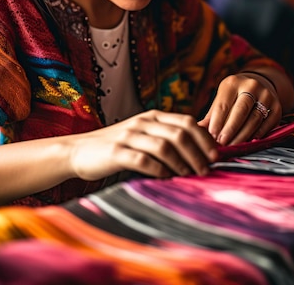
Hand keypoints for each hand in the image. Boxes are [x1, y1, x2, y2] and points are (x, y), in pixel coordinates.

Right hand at [67, 110, 217, 180]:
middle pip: (179, 134)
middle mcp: (142, 123)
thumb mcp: (143, 134)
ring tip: (189, 176)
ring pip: (164, 147)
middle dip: (197, 153)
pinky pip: (143, 160)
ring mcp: (129, 136)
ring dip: (182, 163)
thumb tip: (201, 147)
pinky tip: (165, 177)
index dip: (204, 138)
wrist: (78, 151)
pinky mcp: (116, 152)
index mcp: (152, 117)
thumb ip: (167, 136)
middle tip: (205, 170)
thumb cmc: (117, 147)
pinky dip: (159, 170)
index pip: (186, 121)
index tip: (215, 155)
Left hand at [198, 72, 280, 144]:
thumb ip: (211, 117)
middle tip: (222, 143)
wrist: (258, 86)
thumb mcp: (221, 101)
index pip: (223, 104)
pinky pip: (267, 123)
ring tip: (233, 146)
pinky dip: (258, 134)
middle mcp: (251, 86)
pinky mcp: (277, 106)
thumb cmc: (232, 98)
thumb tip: (196, 133)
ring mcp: (266, 95)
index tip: (212, 136)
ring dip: (243, 135)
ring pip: (254, 118)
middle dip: (231, 129)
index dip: (217, 122)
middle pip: (241, 111)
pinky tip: (249, 142)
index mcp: (232, 83)